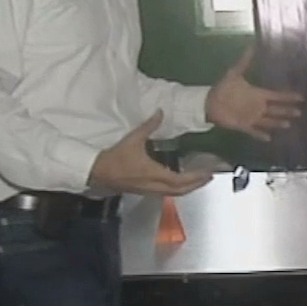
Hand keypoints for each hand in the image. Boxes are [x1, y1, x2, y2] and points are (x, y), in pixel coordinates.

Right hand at [90, 113, 213, 195]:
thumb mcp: (133, 139)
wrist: (96, 172)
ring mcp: (149, 190)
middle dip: (197, 185)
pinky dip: (178, 189)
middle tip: (209, 177)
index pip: (180, 180)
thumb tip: (160, 112)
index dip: (195, 178)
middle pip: (181, 191)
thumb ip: (149, 126)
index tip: (208, 173)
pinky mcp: (144, 191)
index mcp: (154, 174)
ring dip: (188, 188)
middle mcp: (154, 186)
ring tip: (199, 180)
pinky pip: (166, 193)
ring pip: (174, 193)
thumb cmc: (115, 157)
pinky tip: (181, 182)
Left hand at [205, 48, 304, 139]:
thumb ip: (244, 61)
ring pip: (269, 121)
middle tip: (300, 113)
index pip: (277, 96)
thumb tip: (251, 45)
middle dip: (288, 111)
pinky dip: (261, 135)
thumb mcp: (234, 73)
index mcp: (258, 94)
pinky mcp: (244, 126)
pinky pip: (255, 131)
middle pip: (277, 110)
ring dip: (278, 123)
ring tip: (289, 125)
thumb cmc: (223, 88)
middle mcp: (258, 106)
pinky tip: (269, 138)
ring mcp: (252, 117)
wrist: (209, 103)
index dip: (288, 97)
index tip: (301, 97)